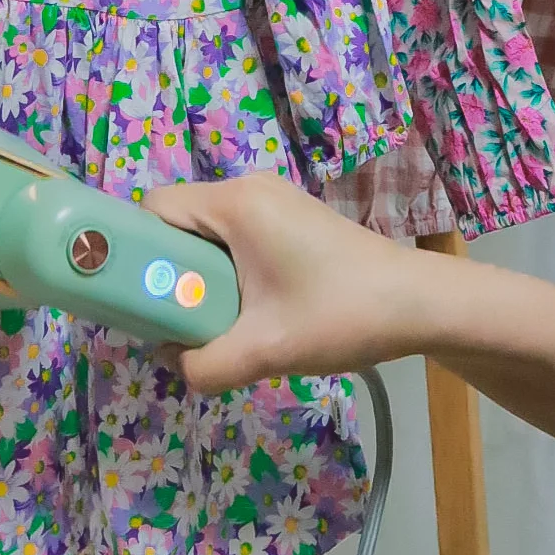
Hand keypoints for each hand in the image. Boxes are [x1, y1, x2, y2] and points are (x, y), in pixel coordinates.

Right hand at [144, 174, 431, 393]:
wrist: (421, 305)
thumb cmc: (340, 314)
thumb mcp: (265, 349)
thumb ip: (205, 364)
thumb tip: (172, 364)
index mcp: (234, 204)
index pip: (154, 208)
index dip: (133, 250)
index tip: (135, 296)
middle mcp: (247, 189)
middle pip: (177, 220)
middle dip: (165, 270)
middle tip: (171, 319)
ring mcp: (271, 201)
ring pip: (205, 232)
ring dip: (198, 275)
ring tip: (209, 321)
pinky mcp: (288, 219)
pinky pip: (232, 237)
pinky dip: (224, 271)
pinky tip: (242, 311)